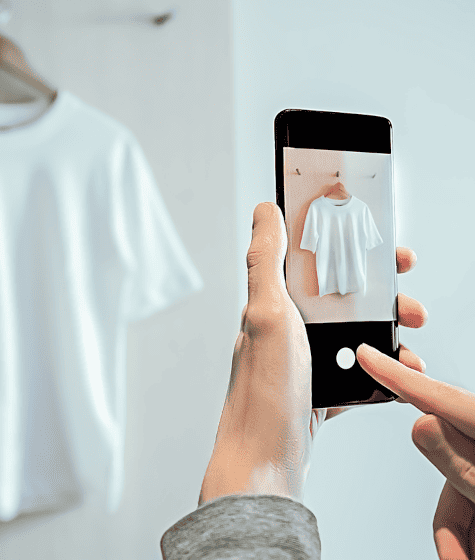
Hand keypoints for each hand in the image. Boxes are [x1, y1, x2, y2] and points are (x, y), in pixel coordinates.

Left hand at [199, 202, 427, 506]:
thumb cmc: (263, 390)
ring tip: (412, 341)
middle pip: (341, 299)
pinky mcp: (316, 390)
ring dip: (386, 334)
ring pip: (353, 335)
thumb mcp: (267, 313)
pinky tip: (397, 376)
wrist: (263, 462)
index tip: (385, 249)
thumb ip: (265, 261)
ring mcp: (302, 361)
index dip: (350, 249)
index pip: (315, 262)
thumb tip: (263, 212)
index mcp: (273, 303)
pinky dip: (379, 371)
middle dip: (382, 296)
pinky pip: (354, 372)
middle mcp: (285, 328)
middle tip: (410, 304)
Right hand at [357, 343, 474, 558]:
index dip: (397, 375)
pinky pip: (469, 504)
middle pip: (449, 463)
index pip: (439, 397)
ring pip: (458, 493)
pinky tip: (473, 550)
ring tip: (471, 558)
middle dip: (455, 518)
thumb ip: (464, 463)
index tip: (367, 354)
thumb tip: (423, 425)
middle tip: (463, 555)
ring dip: (464, 533)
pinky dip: (469, 532)